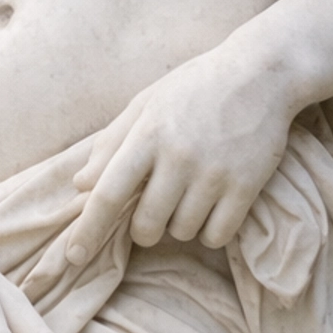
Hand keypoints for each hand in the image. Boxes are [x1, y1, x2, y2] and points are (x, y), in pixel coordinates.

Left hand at [66, 42, 295, 264]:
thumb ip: (111, 143)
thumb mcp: (146, 104)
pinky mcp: (246, 187)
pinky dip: (210, 231)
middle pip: (146, 225)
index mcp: (147, 134)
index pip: (109, 192)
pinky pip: (217, 236)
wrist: (258, 76)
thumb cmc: (192, 88)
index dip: (89, 228)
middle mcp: (178, 157)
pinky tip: (212, 206)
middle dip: (143, 228)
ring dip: (179, 224)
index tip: (74, 256)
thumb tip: (80, 184)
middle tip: (154, 208)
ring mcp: (213, 174)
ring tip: (189, 193)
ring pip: (181, 232)